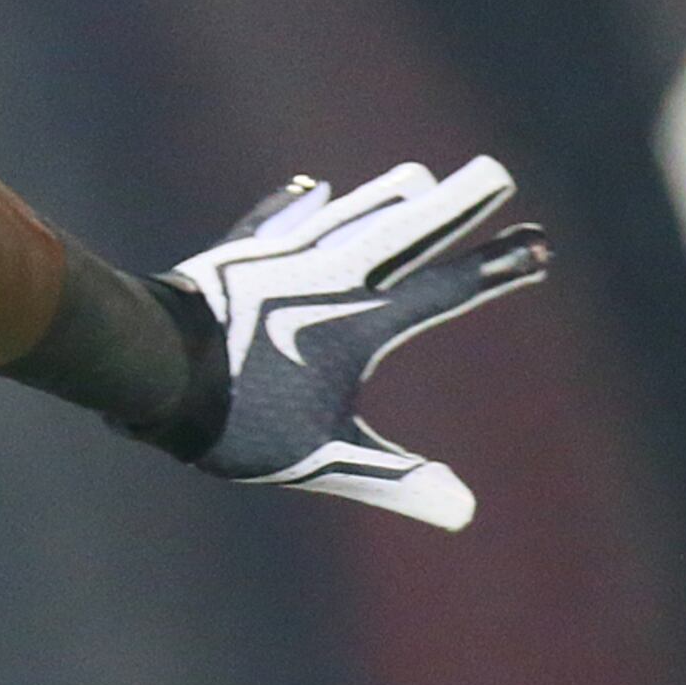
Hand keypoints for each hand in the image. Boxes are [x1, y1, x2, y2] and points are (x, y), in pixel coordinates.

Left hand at [161, 159, 546, 529]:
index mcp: (361, 321)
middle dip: (459, 202)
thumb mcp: (320, 459)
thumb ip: (394, 481)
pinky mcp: (236, 258)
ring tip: (417, 181)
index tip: (542, 247)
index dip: (497, 270)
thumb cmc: (234, 418)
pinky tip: (313, 189)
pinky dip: (303, 206)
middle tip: (497, 172)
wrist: (143, 365)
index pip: (447, 290)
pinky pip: (280, 221)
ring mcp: (279, 258)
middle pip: (408, 229)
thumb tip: (464, 512)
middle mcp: (328, 275)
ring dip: (388, 199)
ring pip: (348, 214)